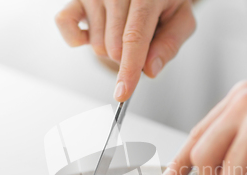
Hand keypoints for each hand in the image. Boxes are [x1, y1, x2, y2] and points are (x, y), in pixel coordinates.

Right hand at [55, 0, 195, 100]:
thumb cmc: (164, 1)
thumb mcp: (180, 19)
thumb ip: (170, 45)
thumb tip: (149, 70)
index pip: (134, 37)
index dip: (129, 69)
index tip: (122, 93)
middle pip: (114, 47)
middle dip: (128, 59)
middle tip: (140, 42)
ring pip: (97, 45)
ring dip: (111, 49)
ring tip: (123, 28)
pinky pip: (65, 25)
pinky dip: (77, 39)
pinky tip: (93, 33)